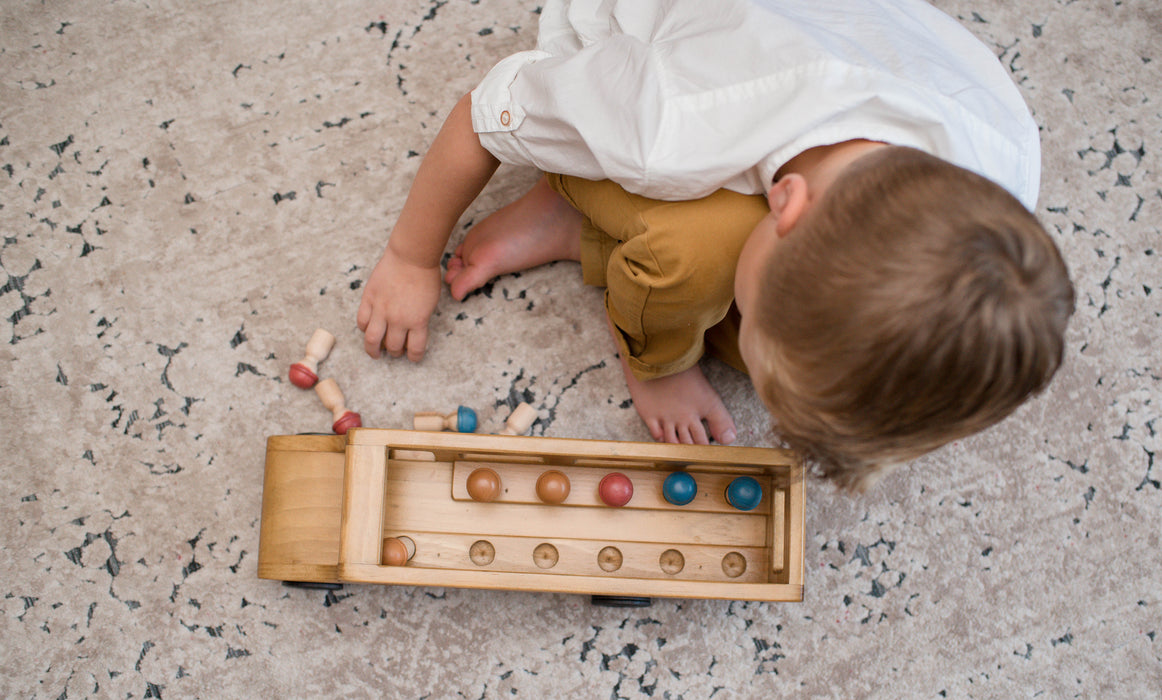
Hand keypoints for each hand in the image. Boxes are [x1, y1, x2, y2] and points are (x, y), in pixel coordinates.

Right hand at [356, 245, 441, 360]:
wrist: (412, 256)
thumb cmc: (426, 276)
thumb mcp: (430, 303)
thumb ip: (420, 319)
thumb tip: (411, 331)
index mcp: (418, 322)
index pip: (415, 350)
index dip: (414, 357)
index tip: (413, 357)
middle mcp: (399, 320)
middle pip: (393, 347)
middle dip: (395, 352)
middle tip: (394, 351)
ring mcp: (382, 310)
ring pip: (372, 339)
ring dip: (373, 349)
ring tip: (374, 352)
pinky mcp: (369, 299)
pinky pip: (362, 321)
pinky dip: (364, 328)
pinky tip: (367, 329)